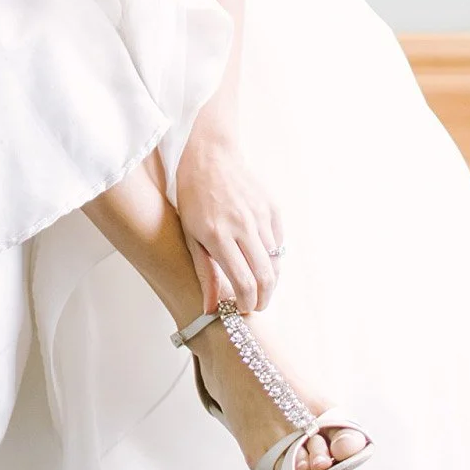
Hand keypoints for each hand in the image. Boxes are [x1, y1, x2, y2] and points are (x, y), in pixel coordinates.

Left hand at [174, 130, 282, 314]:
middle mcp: (243, 225)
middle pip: (266, 277)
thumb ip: (204, 273)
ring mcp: (260, 215)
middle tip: (257, 306)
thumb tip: (210, 310)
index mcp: (218, 235)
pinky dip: (274, 258)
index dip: (247, 303)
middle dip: (264, 298)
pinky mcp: (272, 208)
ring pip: (276, 261)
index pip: (244, 282)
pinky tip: (262, 262)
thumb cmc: (192, 199)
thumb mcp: (189, 236)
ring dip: (270, 281)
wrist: (209, 158)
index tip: (243, 310)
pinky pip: (279, 242)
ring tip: (259, 288)